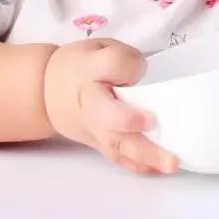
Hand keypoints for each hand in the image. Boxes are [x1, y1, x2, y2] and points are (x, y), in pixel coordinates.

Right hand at [43, 38, 179, 175]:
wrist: (47, 92)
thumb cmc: (79, 67)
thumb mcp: (99, 49)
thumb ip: (123, 59)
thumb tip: (143, 78)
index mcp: (90, 72)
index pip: (109, 65)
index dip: (126, 68)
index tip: (139, 70)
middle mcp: (90, 103)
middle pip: (111, 117)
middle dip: (133, 125)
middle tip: (157, 127)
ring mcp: (95, 129)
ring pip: (117, 145)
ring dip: (145, 155)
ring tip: (171, 163)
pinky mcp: (100, 144)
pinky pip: (118, 158)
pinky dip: (139, 166)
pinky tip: (159, 169)